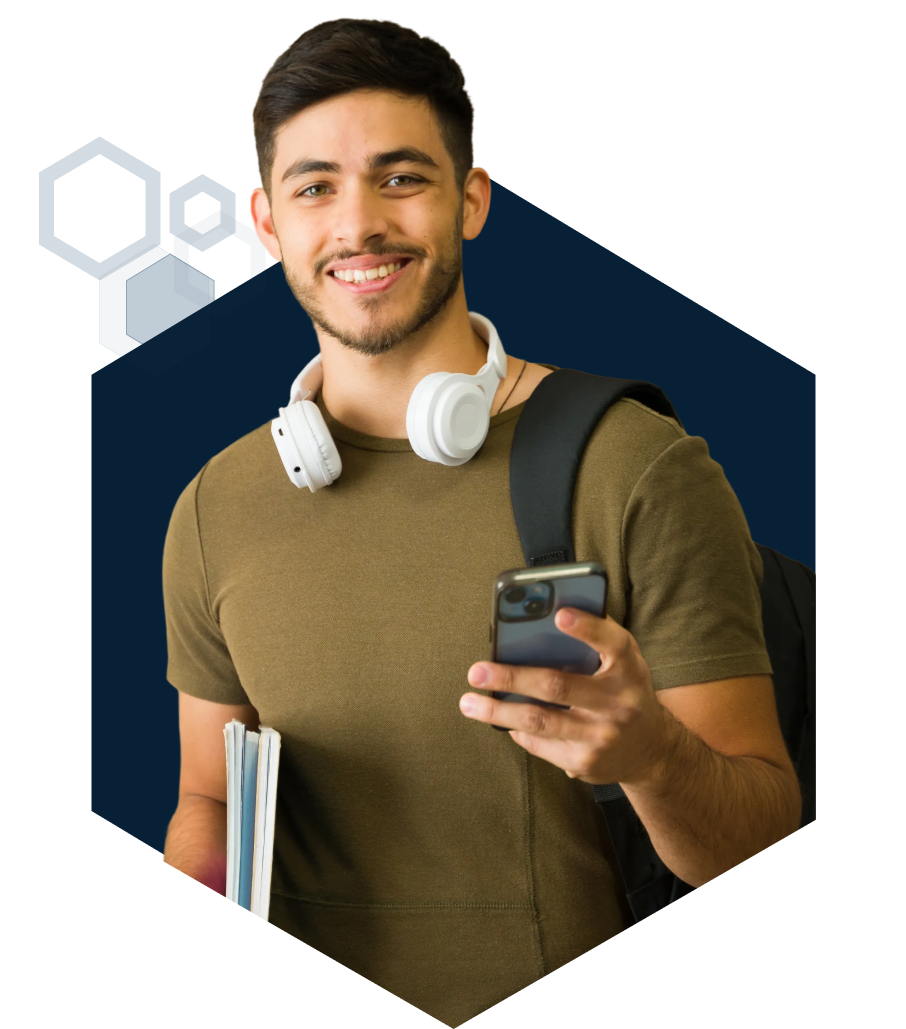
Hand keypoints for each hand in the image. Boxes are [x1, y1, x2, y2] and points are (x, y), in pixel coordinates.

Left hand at [460, 607, 671, 785]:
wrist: (652, 750)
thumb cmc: (626, 690)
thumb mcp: (625, 661)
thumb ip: (596, 637)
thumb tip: (547, 611)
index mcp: (629, 668)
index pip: (613, 643)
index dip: (587, 628)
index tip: (559, 615)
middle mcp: (619, 703)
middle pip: (557, 686)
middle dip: (511, 676)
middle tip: (477, 671)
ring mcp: (601, 737)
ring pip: (539, 721)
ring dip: (498, 711)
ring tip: (468, 702)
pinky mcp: (585, 762)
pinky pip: (539, 743)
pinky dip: (516, 729)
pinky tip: (499, 718)